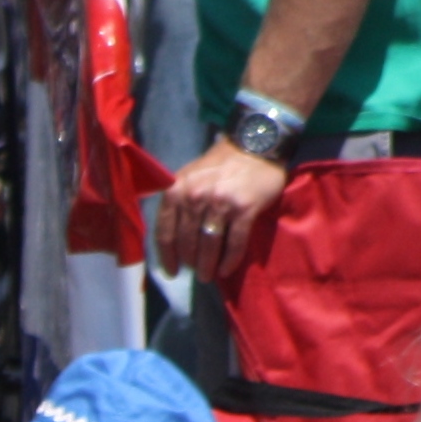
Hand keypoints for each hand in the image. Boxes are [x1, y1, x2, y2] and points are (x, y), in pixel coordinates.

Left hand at [155, 139, 287, 281]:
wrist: (255, 146)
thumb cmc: (219, 166)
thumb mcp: (188, 178)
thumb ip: (178, 203)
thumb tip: (172, 239)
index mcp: (175, 191)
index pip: (165, 232)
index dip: (167, 256)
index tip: (171, 272)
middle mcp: (194, 198)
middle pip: (187, 242)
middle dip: (190, 262)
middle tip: (196, 273)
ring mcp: (219, 204)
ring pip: (209, 245)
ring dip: (208, 265)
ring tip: (208, 275)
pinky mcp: (244, 209)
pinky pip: (234, 242)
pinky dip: (229, 259)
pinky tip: (226, 270)